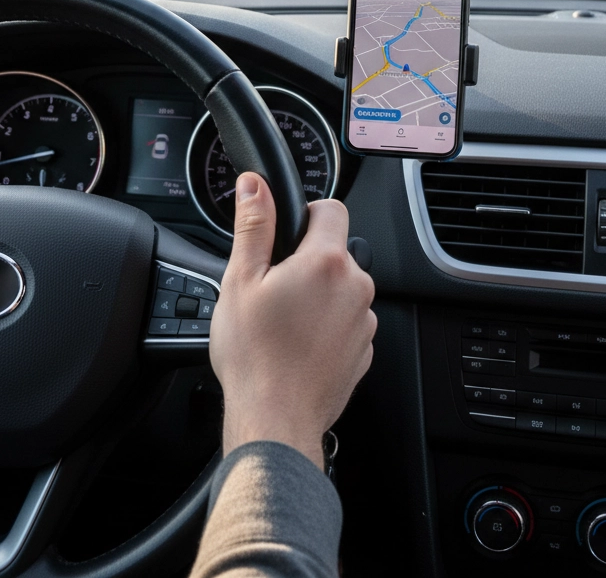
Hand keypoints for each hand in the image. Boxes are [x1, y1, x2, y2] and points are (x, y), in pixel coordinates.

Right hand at [210, 172, 376, 470]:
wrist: (275, 420)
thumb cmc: (255, 355)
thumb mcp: (241, 280)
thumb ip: (254, 225)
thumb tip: (255, 185)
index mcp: (327, 262)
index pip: (331, 209)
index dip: (306, 214)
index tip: (286, 233)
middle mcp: (356, 287)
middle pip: (334, 251)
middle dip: (306, 261)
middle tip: (272, 288)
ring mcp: (364, 322)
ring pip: (340, 288)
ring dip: (317, 294)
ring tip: (282, 321)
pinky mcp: (364, 351)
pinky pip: (346, 322)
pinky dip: (326, 325)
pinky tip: (296, 343)